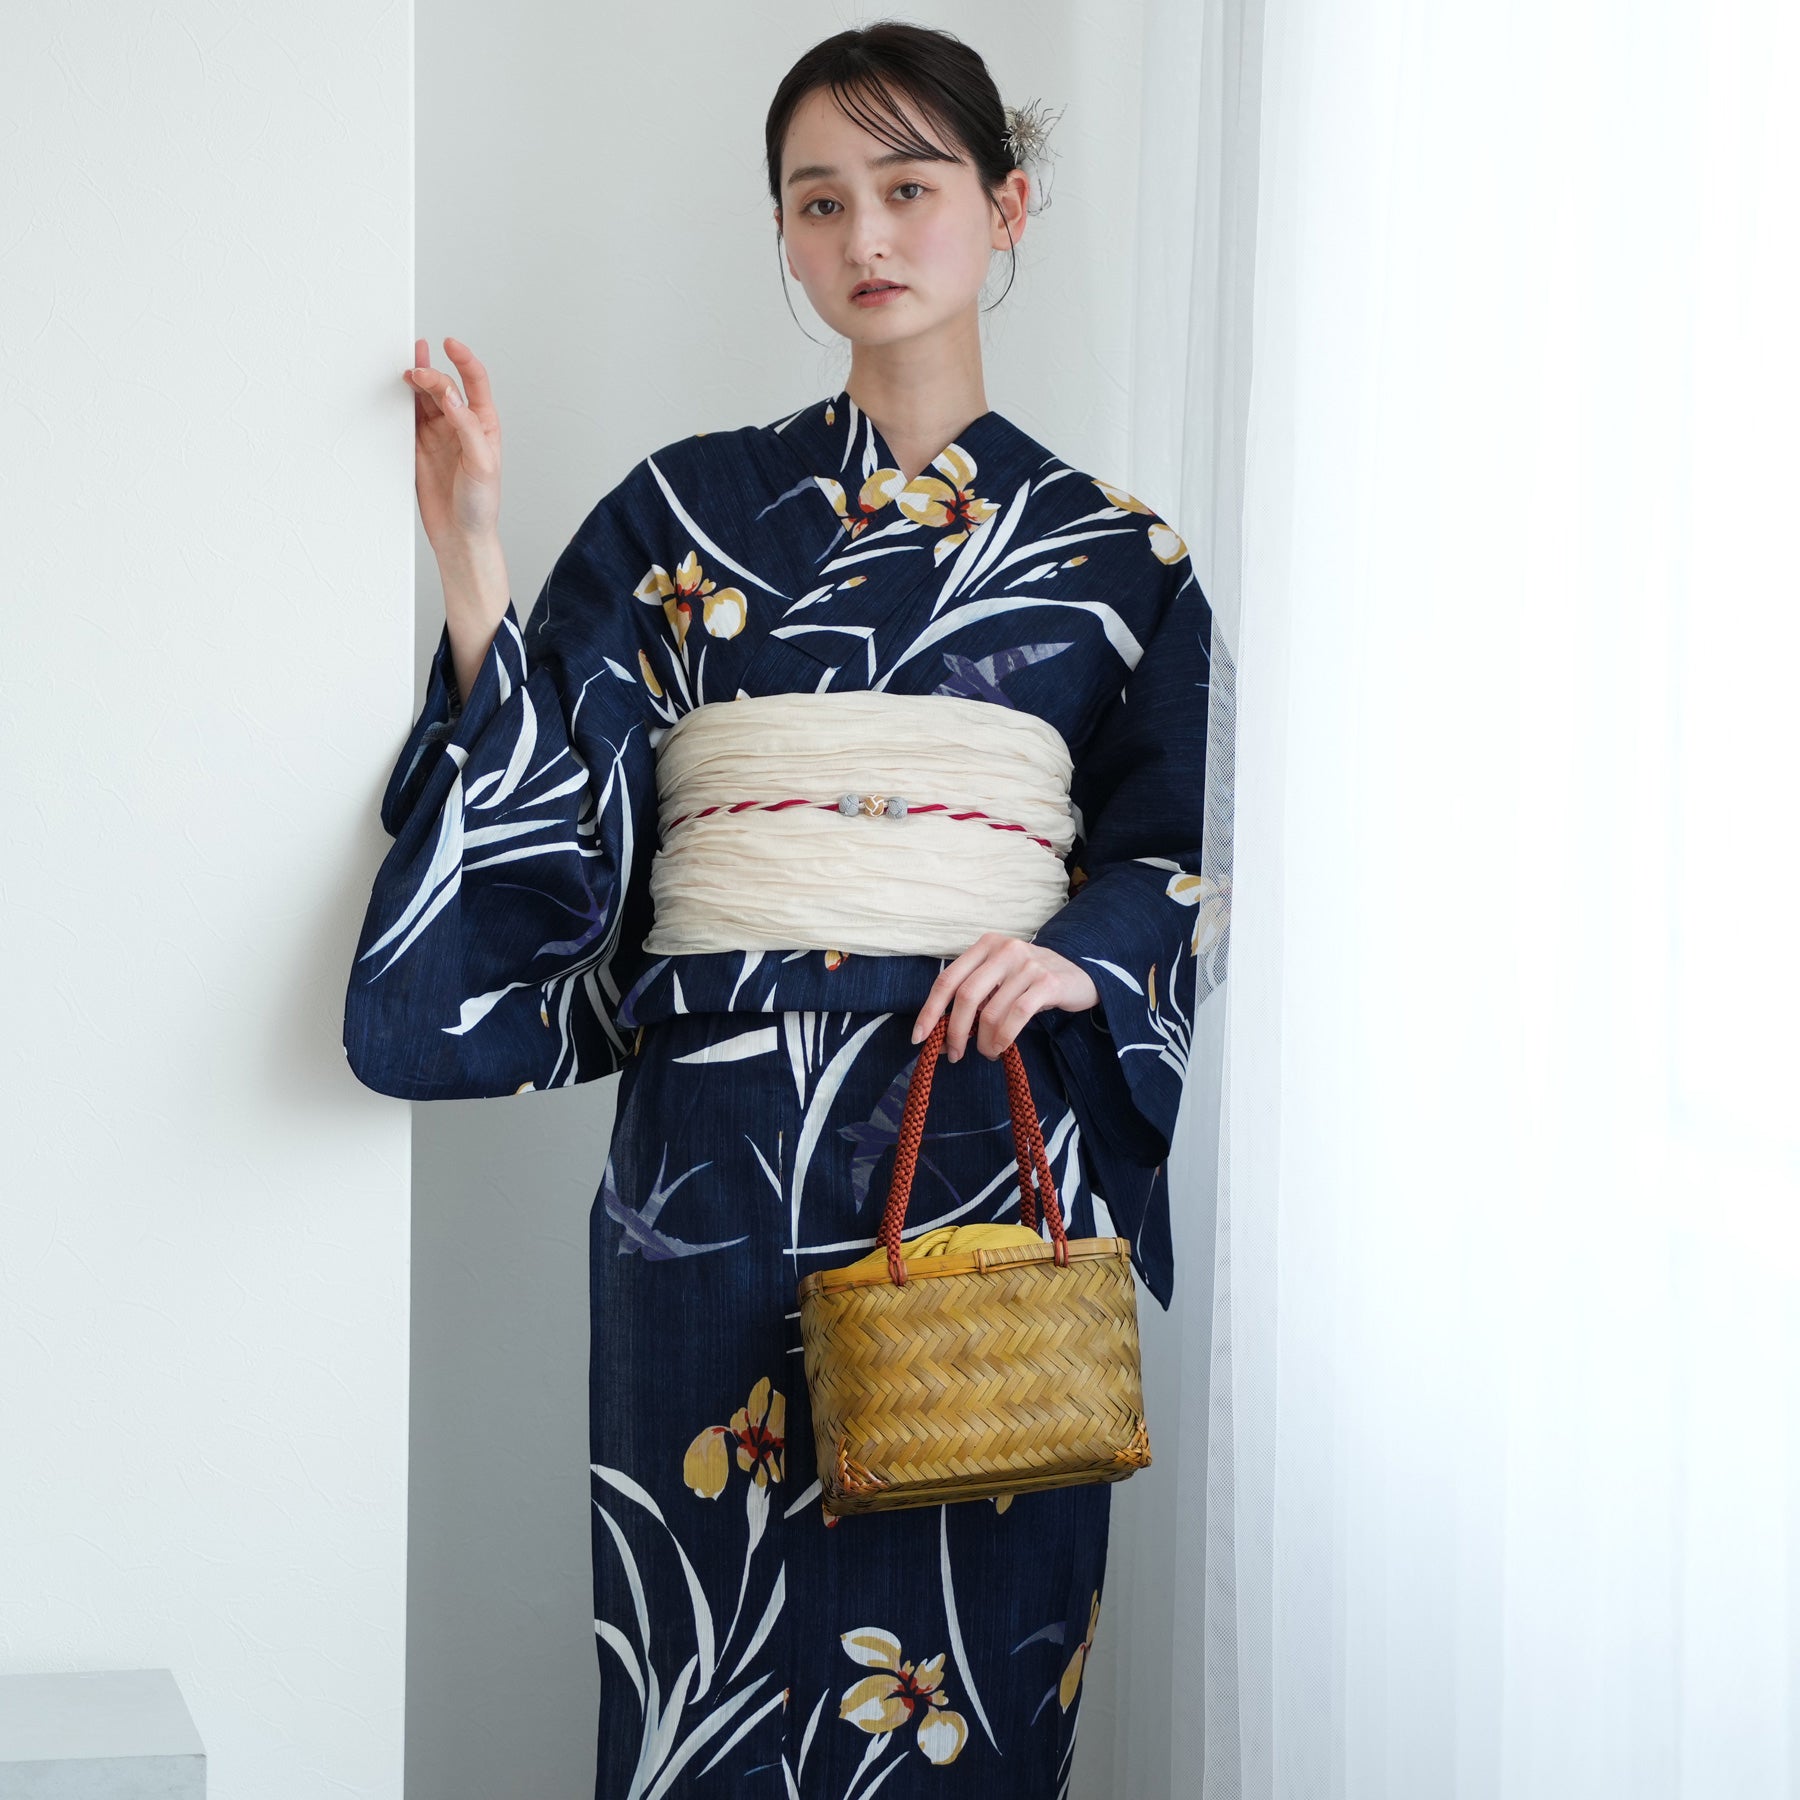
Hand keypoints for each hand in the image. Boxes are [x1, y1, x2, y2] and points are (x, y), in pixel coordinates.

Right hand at [405, 336, 502, 549]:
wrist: (460, 535)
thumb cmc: (480, 504)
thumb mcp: (482, 464)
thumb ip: (466, 427)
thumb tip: (449, 395)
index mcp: (483, 425)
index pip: (475, 383)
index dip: (463, 360)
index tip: (449, 344)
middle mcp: (460, 425)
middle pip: (444, 387)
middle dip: (431, 374)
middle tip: (416, 371)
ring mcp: (438, 435)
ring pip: (423, 399)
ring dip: (415, 382)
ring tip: (404, 367)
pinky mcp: (418, 447)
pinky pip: (407, 418)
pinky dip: (400, 404)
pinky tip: (395, 391)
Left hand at [910, 932, 1101, 1061]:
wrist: (1080, 975)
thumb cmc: (1031, 982)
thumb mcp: (1000, 980)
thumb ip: (974, 999)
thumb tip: (939, 1035)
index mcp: (985, 945)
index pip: (947, 979)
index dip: (930, 1010)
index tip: (918, 1037)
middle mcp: (1004, 949)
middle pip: (965, 996)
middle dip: (955, 1031)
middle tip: (954, 1054)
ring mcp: (1027, 964)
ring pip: (991, 1011)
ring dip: (983, 1041)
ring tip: (987, 1052)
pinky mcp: (1047, 982)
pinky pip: (1017, 1016)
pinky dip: (1004, 1038)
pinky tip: (1001, 1048)